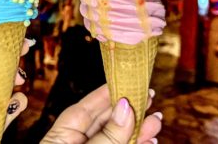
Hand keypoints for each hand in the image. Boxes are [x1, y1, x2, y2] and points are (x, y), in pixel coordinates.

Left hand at [41, 85, 161, 143]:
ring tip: (156, 121)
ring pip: (116, 138)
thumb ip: (107, 135)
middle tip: (149, 97)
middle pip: (105, 122)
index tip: (127, 80)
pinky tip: (149, 140)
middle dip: (129, 111)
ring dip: (137, 130)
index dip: (107, 94)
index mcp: (61, 136)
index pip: (86, 107)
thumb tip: (126, 107)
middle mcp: (75, 142)